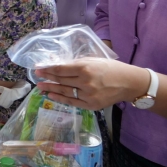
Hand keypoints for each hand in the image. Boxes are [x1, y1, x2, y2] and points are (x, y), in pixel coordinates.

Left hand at [35, 58, 150, 110]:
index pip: (61, 69)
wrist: (128, 83)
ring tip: (41, 87)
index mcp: (85, 68)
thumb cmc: (110, 68)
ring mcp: (88, 95)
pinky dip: (60, 99)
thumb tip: (58, 64)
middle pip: (61, 81)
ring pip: (65, 92)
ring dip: (51, 89)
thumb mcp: (93, 60)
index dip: (48, 69)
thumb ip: (76, 63)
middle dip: (47, 78)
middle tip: (37, 76)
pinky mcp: (91, 105)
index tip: (38, 68)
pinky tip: (52, 95)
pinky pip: (72, 102)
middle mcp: (85, 82)